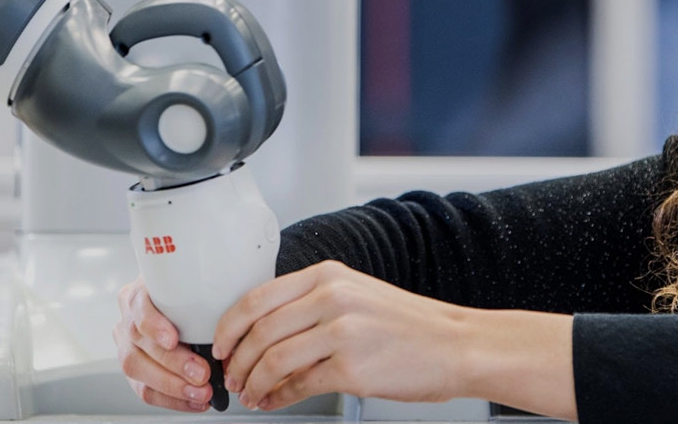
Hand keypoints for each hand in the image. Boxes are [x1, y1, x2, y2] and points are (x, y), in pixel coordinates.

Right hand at [113, 277, 216, 411]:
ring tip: (200, 392)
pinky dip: (172, 399)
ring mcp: (127, 345)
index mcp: (141, 292)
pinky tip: (193, 401)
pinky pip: (145, 389)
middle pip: (139, 340)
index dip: (153, 324)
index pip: (138, 304)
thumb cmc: (196, 302)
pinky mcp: (135, 371)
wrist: (189, 310)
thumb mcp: (201, 296)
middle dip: (172, 362)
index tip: (173, 339)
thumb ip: (208, 310)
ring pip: (136, 368)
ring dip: (172, 385)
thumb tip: (232, 340)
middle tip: (201, 373)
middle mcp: (129, 318)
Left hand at [211, 260, 477, 410]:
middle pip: (259, 330)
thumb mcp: (357, 297)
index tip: (221, 344)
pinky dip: (279, 397)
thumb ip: (312, 307)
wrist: (457, 345)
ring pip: (273, 359)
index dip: (229, 325)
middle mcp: (332, 298)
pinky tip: (276, 401)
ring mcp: (342, 332)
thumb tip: (264, 336)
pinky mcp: (352, 368)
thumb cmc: (410, 326)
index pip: (257, 297)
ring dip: (254, 381)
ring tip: (252, 393)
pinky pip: (299, 385)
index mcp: (328, 276)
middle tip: (233, 376)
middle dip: (237, 360)